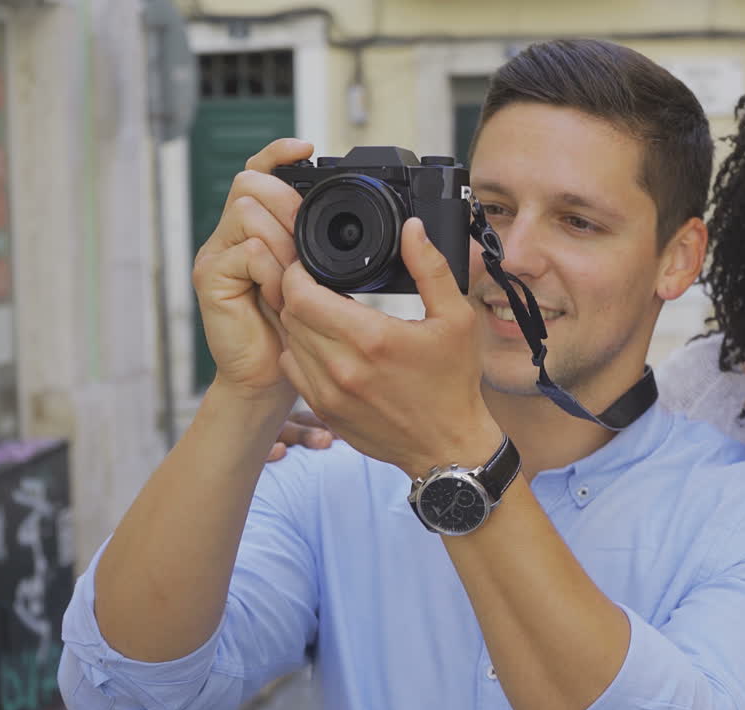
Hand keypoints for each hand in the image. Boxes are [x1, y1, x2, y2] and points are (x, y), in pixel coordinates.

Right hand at [192, 138, 310, 401]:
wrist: (269, 378)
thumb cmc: (295, 331)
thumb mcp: (314, 279)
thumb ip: (316, 247)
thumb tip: (342, 220)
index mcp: (255, 229)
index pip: (258, 173)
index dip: (277, 154)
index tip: (305, 147)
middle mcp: (230, 235)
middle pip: (250, 184)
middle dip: (287, 204)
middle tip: (309, 246)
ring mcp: (216, 254)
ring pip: (248, 213)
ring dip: (283, 243)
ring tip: (296, 280)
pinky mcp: (210, 276)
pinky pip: (247, 252)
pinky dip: (273, 271)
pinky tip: (281, 296)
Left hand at [278, 218, 503, 478]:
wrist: (448, 446)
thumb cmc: (454, 383)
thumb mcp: (456, 319)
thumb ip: (431, 268)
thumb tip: (412, 228)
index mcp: (371, 339)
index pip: (302, 294)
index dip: (298, 273)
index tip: (311, 266)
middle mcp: (342, 368)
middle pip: (290, 315)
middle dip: (297, 293)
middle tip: (316, 284)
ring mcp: (329, 394)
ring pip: (288, 342)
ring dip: (297, 323)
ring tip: (320, 312)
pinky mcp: (325, 412)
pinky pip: (293, 371)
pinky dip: (300, 353)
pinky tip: (324, 346)